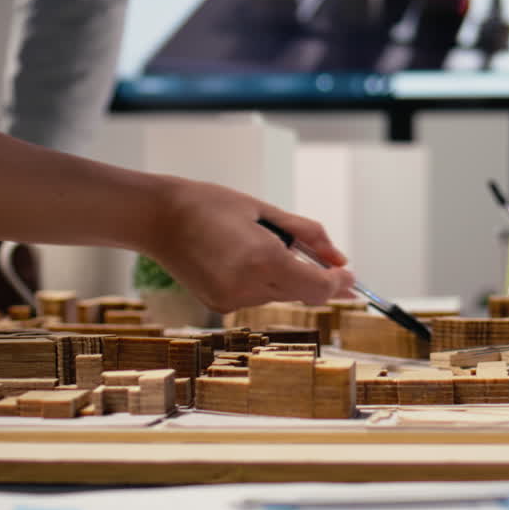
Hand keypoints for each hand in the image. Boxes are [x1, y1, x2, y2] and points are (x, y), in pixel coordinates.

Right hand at [144, 178, 354, 312]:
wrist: (159, 218)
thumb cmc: (211, 205)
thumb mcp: (267, 211)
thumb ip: (309, 236)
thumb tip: (339, 259)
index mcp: (263, 259)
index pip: (318, 288)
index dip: (339, 284)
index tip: (349, 275)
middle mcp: (248, 286)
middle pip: (301, 293)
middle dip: (315, 278)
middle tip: (323, 260)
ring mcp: (231, 300)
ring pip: (279, 295)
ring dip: (285, 277)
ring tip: (259, 245)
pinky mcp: (220, 304)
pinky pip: (256, 297)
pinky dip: (261, 281)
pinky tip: (239, 259)